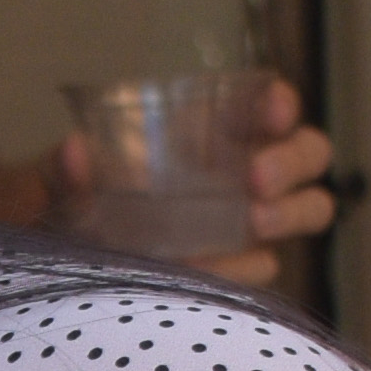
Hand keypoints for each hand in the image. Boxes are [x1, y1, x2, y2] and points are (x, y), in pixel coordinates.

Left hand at [43, 74, 337, 288]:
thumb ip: (64, 168)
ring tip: (254, 223)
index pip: (270, 104)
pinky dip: (247, 266)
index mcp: (217, 129)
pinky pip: (262, 265)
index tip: (270, 112)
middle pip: (308, 153)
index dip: (280, 104)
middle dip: (292, 160)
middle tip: (255, 179)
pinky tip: (214, 267)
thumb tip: (73, 152)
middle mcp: (246, 169)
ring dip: (291, 212)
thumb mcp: (62, 182)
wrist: (66, 259)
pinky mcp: (238, 266)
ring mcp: (251, 219)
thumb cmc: (77, 202)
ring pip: (308, 207)